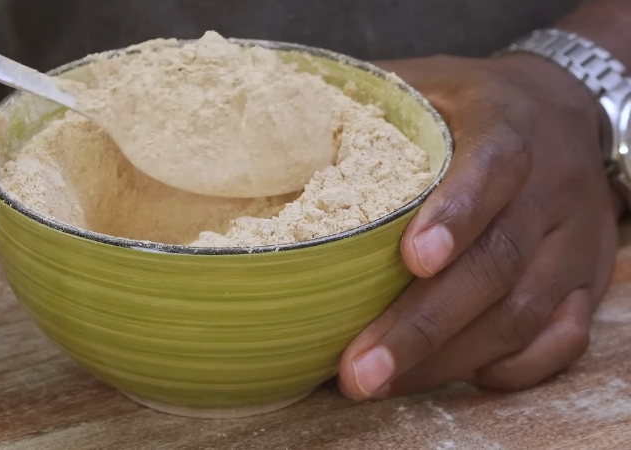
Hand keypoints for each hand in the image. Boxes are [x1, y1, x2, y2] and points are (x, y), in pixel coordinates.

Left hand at [338, 54, 622, 398]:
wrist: (565, 112)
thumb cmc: (474, 106)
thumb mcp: (429, 83)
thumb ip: (369, 104)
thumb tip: (283, 121)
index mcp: (508, 129)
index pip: (491, 170)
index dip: (455, 216)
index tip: (411, 261)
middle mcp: (551, 188)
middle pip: (497, 264)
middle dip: (425, 325)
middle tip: (360, 370)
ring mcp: (575, 241)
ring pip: (523, 313)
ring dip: (450, 359)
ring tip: (380, 383)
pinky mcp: (587, 280)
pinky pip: (563, 338)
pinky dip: (510, 368)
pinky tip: (451, 375)